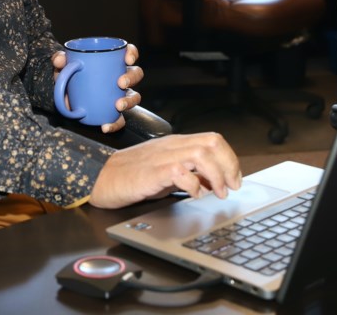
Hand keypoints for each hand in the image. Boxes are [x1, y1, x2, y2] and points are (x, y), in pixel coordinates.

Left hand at [51, 43, 143, 133]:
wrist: (62, 95)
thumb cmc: (68, 74)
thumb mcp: (63, 65)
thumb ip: (60, 60)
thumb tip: (60, 60)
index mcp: (112, 61)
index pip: (129, 53)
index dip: (132, 54)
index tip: (127, 59)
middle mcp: (119, 77)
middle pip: (136, 74)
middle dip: (131, 78)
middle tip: (120, 83)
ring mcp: (118, 95)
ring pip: (133, 97)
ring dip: (129, 101)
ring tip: (118, 105)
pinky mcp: (111, 113)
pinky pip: (119, 120)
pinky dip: (114, 124)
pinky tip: (105, 126)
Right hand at [88, 132, 241, 208]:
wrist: (102, 177)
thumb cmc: (132, 176)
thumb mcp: (167, 172)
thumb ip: (190, 173)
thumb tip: (213, 183)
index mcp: (177, 144)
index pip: (213, 140)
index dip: (230, 159)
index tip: (235, 179)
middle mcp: (173, 146)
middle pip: (213, 143)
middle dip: (229, 165)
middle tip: (232, 187)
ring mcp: (163, 157)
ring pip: (202, 153)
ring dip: (216, 175)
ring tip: (218, 193)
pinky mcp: (153, 171)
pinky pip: (181, 172)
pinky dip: (194, 185)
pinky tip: (195, 195)